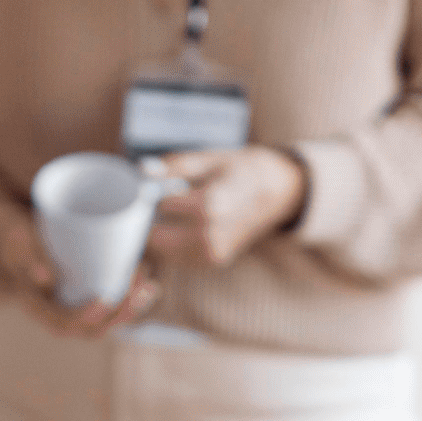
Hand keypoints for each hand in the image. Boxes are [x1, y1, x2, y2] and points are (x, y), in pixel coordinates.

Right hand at [0, 217, 157, 338]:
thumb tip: (45, 277)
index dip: (85, 316)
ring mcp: (77, 311)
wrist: (23, 245)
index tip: (103, 298)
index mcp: (40, 309)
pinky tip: (150, 287)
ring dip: (131, 309)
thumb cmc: (19, 241)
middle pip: (91, 329)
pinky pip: (114, 310)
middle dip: (118, 313)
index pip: (63, 323)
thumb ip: (29, 256)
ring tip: (149, 286)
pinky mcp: (91, 301)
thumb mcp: (18, 244)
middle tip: (136, 289)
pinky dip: (133, 302)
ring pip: (107, 322)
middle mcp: (60, 316)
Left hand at [145, 146, 306, 268]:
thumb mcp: (210, 159)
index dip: (147, 195)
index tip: (145, 187)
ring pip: (163, 252)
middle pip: (155, 237)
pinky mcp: (213, 262)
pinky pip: (177, 258)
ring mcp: (212, 253)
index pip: (158, 206)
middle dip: (147, 220)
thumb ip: (175, 166)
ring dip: (157, 234)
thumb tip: (143, 170)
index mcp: (209, 205)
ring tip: (167, 213)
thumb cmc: (241, 170)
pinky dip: (171, 245)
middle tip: (149, 204)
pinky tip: (181, 226)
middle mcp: (210, 235)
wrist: (278, 192)